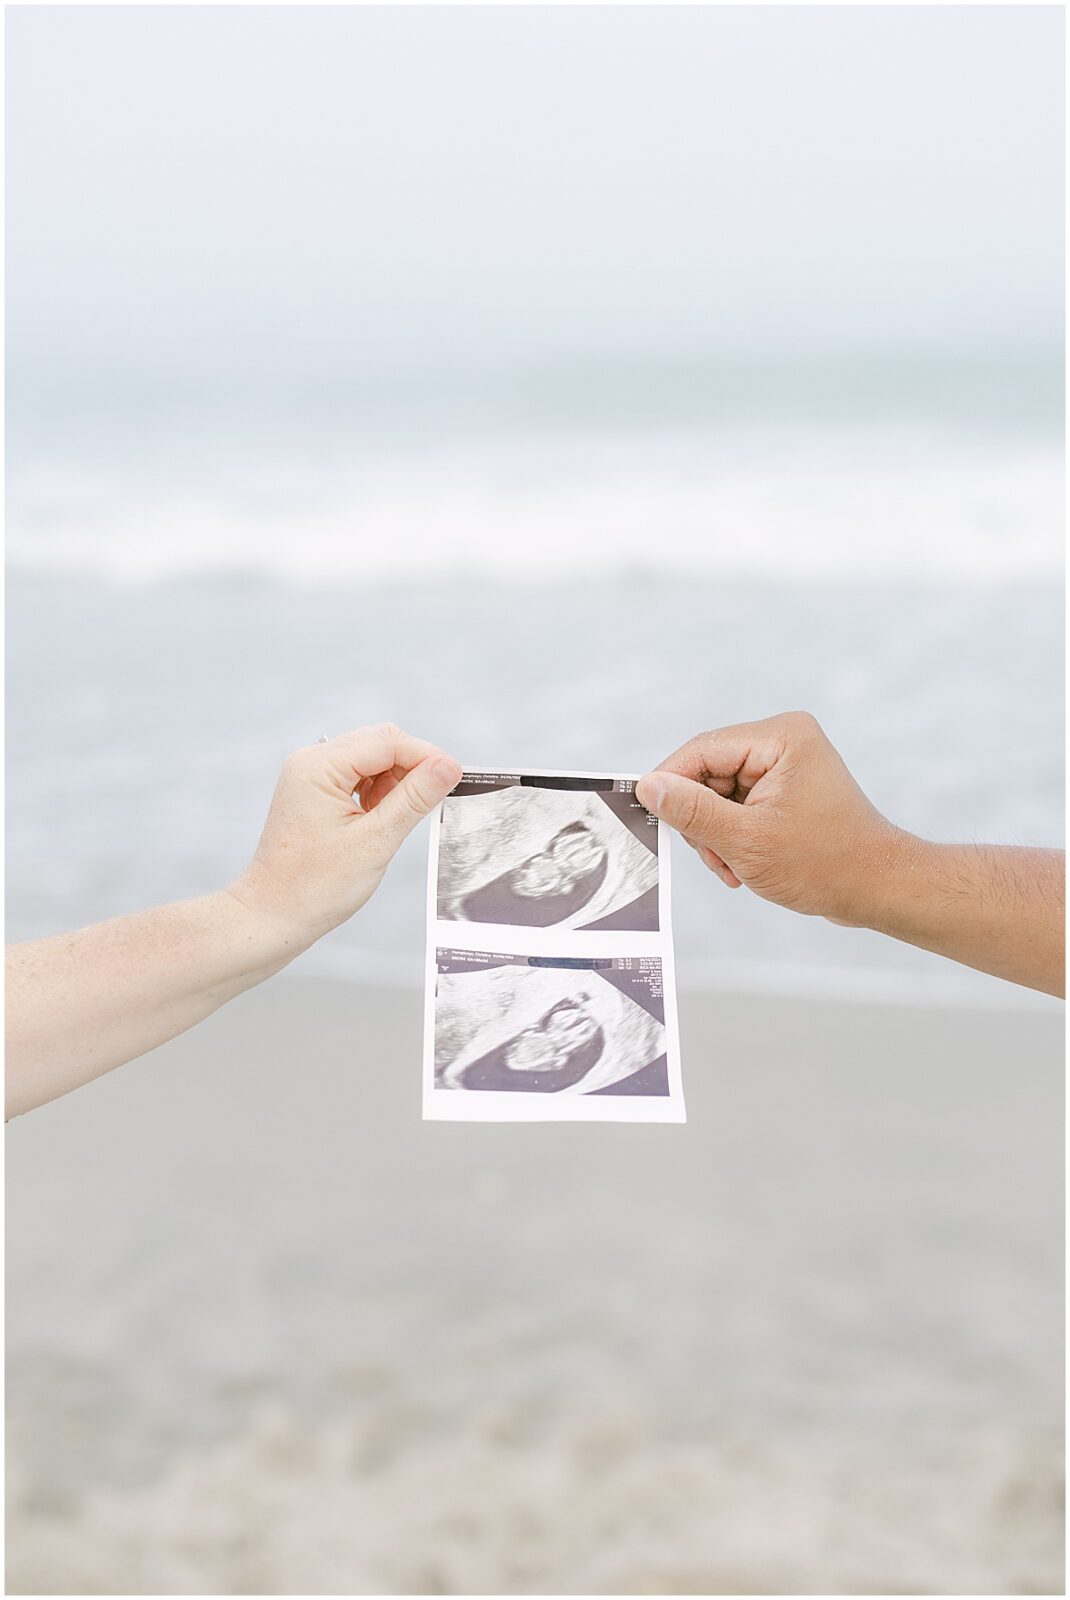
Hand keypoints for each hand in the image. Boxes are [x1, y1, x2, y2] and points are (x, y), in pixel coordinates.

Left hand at [230, 724, 461, 944]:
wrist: (273, 915)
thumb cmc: (314, 887)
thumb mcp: (375, 841)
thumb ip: (413, 798)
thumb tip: (448, 766)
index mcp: (318, 767)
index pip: (386, 741)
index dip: (426, 756)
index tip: (456, 777)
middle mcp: (310, 762)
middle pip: (379, 744)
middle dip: (412, 767)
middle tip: (434, 800)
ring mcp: (310, 776)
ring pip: (371, 760)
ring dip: (395, 782)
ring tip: (398, 820)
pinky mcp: (314, 792)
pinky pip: (357, 777)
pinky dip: (379, 793)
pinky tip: (382, 820)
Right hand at [636, 712, 906, 925]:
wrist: (878, 889)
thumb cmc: (826, 864)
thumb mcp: (747, 841)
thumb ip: (692, 811)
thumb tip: (648, 786)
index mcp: (780, 737)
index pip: (701, 750)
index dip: (670, 783)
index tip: (650, 817)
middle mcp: (783, 741)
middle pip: (708, 772)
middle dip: (702, 819)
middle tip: (715, 857)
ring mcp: (786, 765)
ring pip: (718, 794)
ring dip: (716, 834)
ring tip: (734, 867)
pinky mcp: (786, 788)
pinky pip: (738, 805)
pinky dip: (732, 837)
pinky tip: (743, 865)